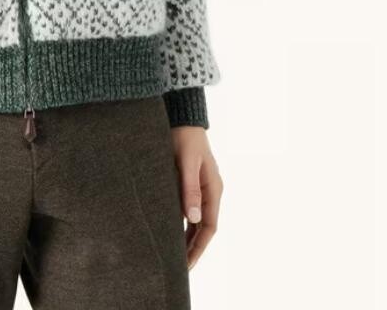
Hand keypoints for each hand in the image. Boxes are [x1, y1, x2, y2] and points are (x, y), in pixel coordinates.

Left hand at [170, 126, 222, 269]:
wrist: (182, 118)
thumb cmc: (184, 138)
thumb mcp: (186, 163)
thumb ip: (189, 189)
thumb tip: (194, 219)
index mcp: (214, 190)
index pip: (209, 228)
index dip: (199, 248)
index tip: (187, 265)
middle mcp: (210, 192)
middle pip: (203, 228)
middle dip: (193, 248)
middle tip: (180, 268)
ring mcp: (201, 188)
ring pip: (196, 221)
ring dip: (187, 238)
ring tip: (175, 257)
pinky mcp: (190, 183)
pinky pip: (189, 210)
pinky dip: (183, 224)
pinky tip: (172, 232)